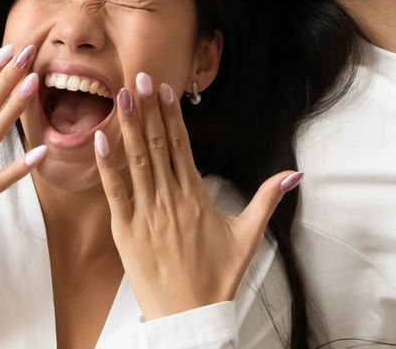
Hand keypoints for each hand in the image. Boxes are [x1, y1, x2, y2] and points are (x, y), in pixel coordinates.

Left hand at [93, 72, 300, 320]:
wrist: (191, 317)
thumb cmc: (217, 277)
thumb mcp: (248, 236)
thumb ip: (267, 199)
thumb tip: (295, 173)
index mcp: (196, 196)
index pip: (182, 146)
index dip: (172, 115)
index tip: (164, 89)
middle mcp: (170, 200)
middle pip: (158, 146)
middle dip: (147, 110)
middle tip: (139, 78)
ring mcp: (146, 214)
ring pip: (136, 162)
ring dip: (128, 127)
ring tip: (120, 96)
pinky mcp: (126, 231)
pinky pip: (115, 192)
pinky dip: (107, 165)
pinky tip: (101, 139)